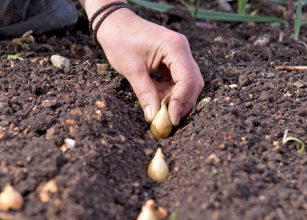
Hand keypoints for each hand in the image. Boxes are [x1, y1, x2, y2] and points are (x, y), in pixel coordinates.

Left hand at [97, 9, 203, 124]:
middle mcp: (181, 48)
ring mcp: (178, 52)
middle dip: (182, 102)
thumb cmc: (121, 41)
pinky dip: (168, 91)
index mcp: (174, 47)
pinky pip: (176, 78)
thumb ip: (145, 94)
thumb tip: (153, 117)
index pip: (187, 79)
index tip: (171, 119)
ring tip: (158, 108)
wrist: (113, 24)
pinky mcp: (172, 57)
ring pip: (186, 82)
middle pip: (192, 82)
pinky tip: (156, 97)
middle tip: (169, 119)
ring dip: (174, 98)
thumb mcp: (133, 70)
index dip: (181, 102)